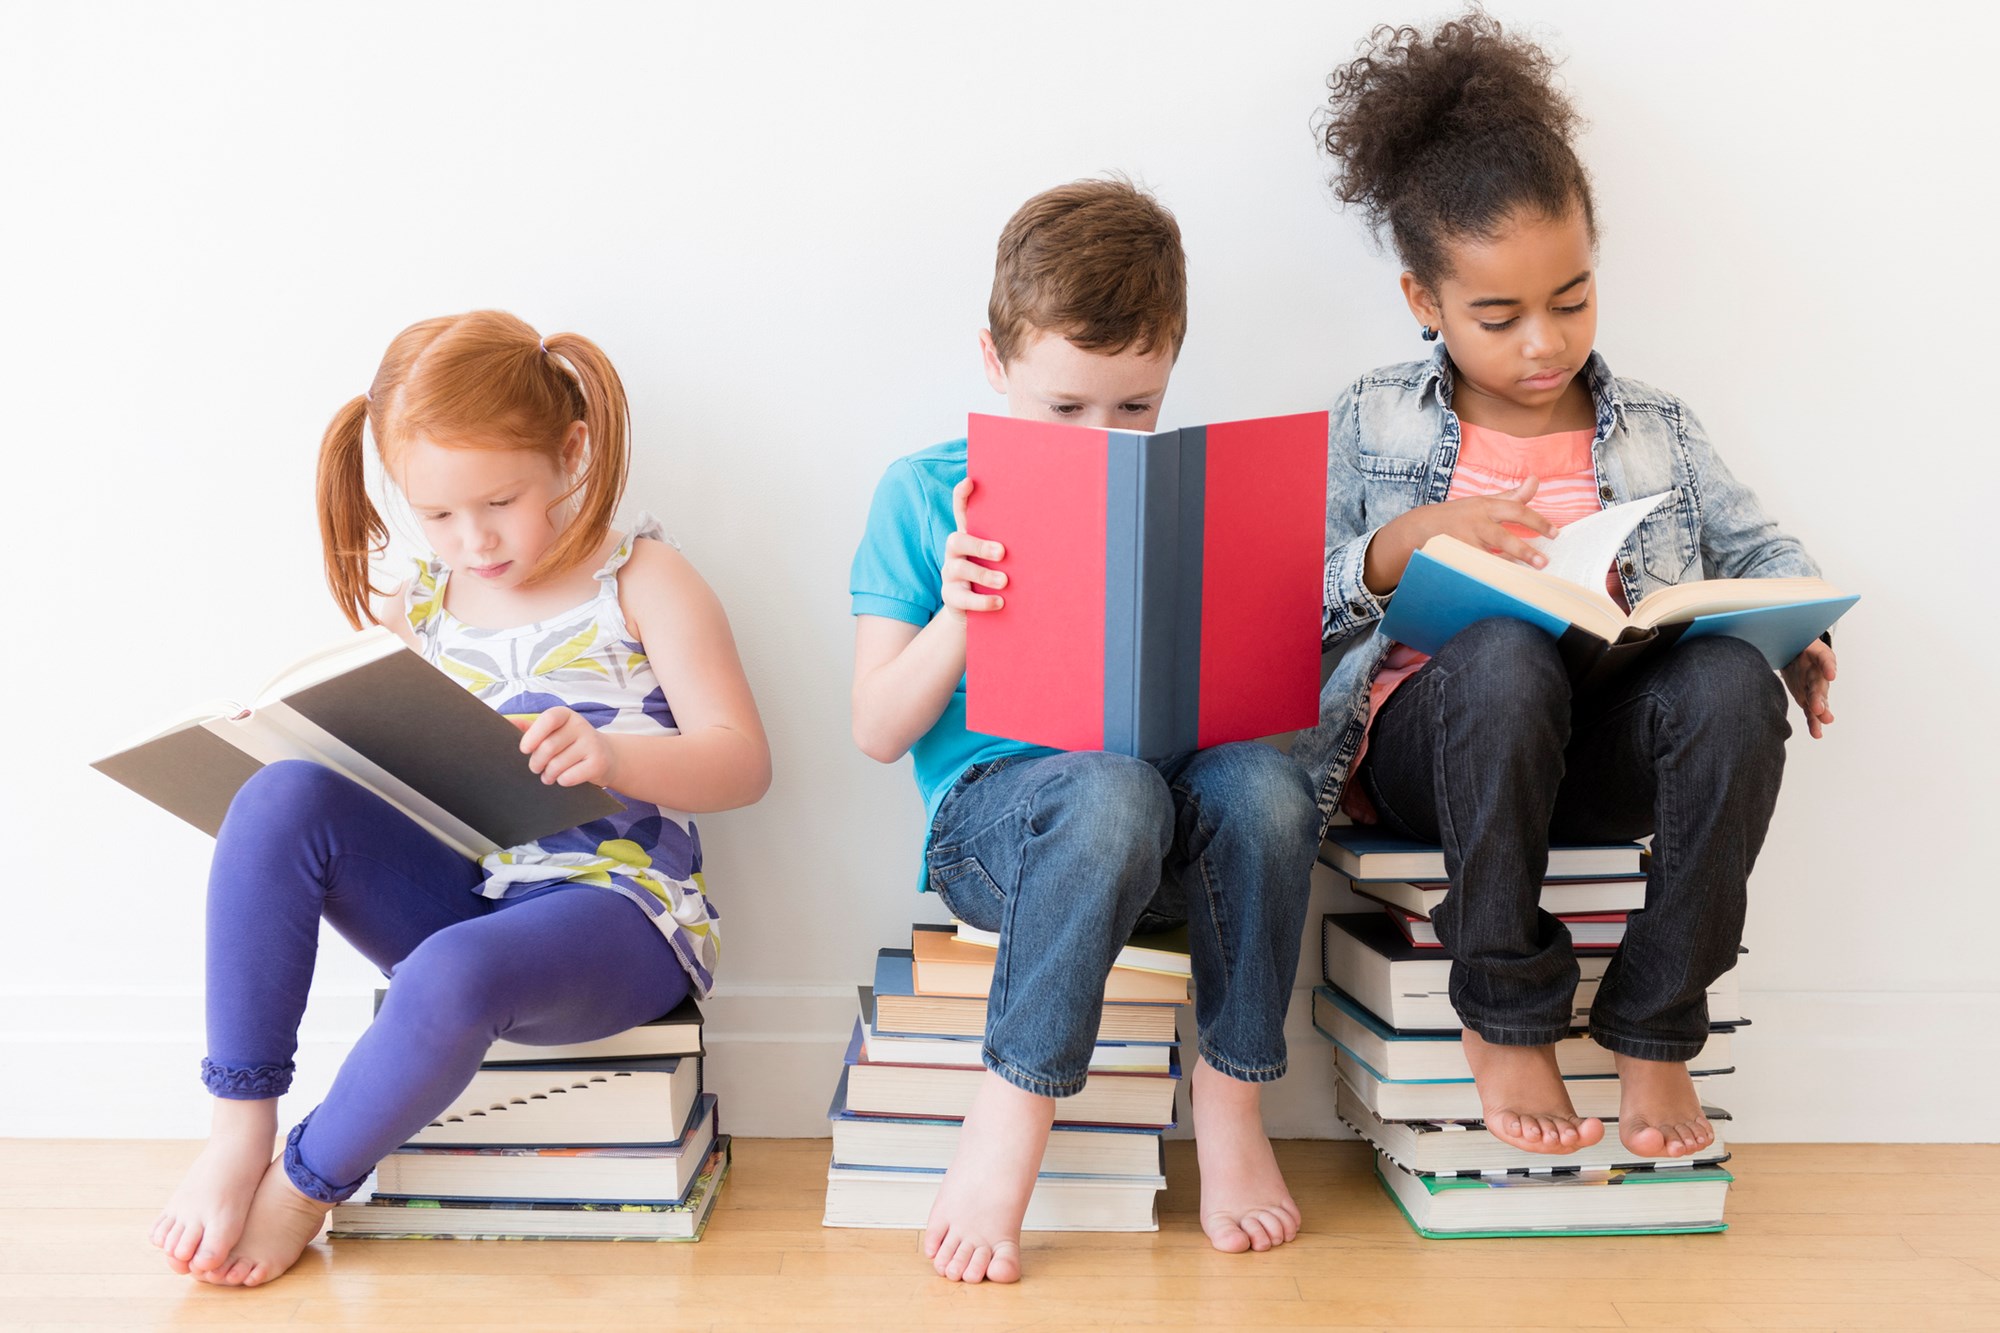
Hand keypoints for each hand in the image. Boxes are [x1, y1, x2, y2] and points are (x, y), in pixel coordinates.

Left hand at [518, 707, 615, 785]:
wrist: (607, 756)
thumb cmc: (570, 744)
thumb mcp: (553, 732)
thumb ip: (529, 727)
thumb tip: (505, 721)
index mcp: (566, 715)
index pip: (549, 718)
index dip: (533, 734)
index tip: (524, 749)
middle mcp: (581, 726)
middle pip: (548, 747)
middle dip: (536, 763)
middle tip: (535, 768)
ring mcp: (592, 744)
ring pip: (557, 765)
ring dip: (548, 775)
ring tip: (548, 776)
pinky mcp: (598, 763)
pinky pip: (569, 777)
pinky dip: (562, 781)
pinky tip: (564, 778)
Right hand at [941, 477, 1005, 622]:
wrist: (973, 612)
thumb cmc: (994, 576)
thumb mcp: (1000, 559)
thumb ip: (1012, 543)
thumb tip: (1050, 526)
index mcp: (969, 537)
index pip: (960, 512)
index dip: (962, 497)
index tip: (970, 482)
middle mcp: (955, 552)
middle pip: (957, 540)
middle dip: (979, 545)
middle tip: (1002, 552)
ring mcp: (950, 574)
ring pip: (959, 569)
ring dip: (984, 575)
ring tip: (1005, 581)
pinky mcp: (950, 597)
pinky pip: (962, 598)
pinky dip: (982, 601)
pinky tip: (1000, 602)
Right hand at [1366, 477, 1555, 593]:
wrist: (1417, 529)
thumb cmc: (1458, 515)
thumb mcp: (1483, 502)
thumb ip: (1512, 496)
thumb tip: (1535, 480)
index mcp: (1485, 506)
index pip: (1516, 510)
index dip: (1537, 521)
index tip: (1555, 533)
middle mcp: (1474, 522)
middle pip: (1502, 537)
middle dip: (1523, 550)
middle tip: (1543, 563)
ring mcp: (1461, 541)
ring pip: (1487, 557)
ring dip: (1505, 569)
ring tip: (1523, 581)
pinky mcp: (1451, 558)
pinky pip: (1472, 569)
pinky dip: (1485, 577)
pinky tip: (1500, 586)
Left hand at [1780, 639, 1837, 739]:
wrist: (1795, 652)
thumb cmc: (1797, 642)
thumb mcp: (1794, 634)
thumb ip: (1785, 633)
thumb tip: (1764, 624)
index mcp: (1818, 655)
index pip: (1825, 658)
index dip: (1827, 666)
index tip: (1830, 674)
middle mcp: (1819, 673)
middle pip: (1820, 685)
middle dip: (1819, 697)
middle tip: (1819, 708)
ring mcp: (1814, 688)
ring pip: (1819, 701)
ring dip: (1820, 712)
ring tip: (1823, 721)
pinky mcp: (1808, 698)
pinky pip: (1812, 712)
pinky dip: (1814, 722)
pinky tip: (1817, 733)